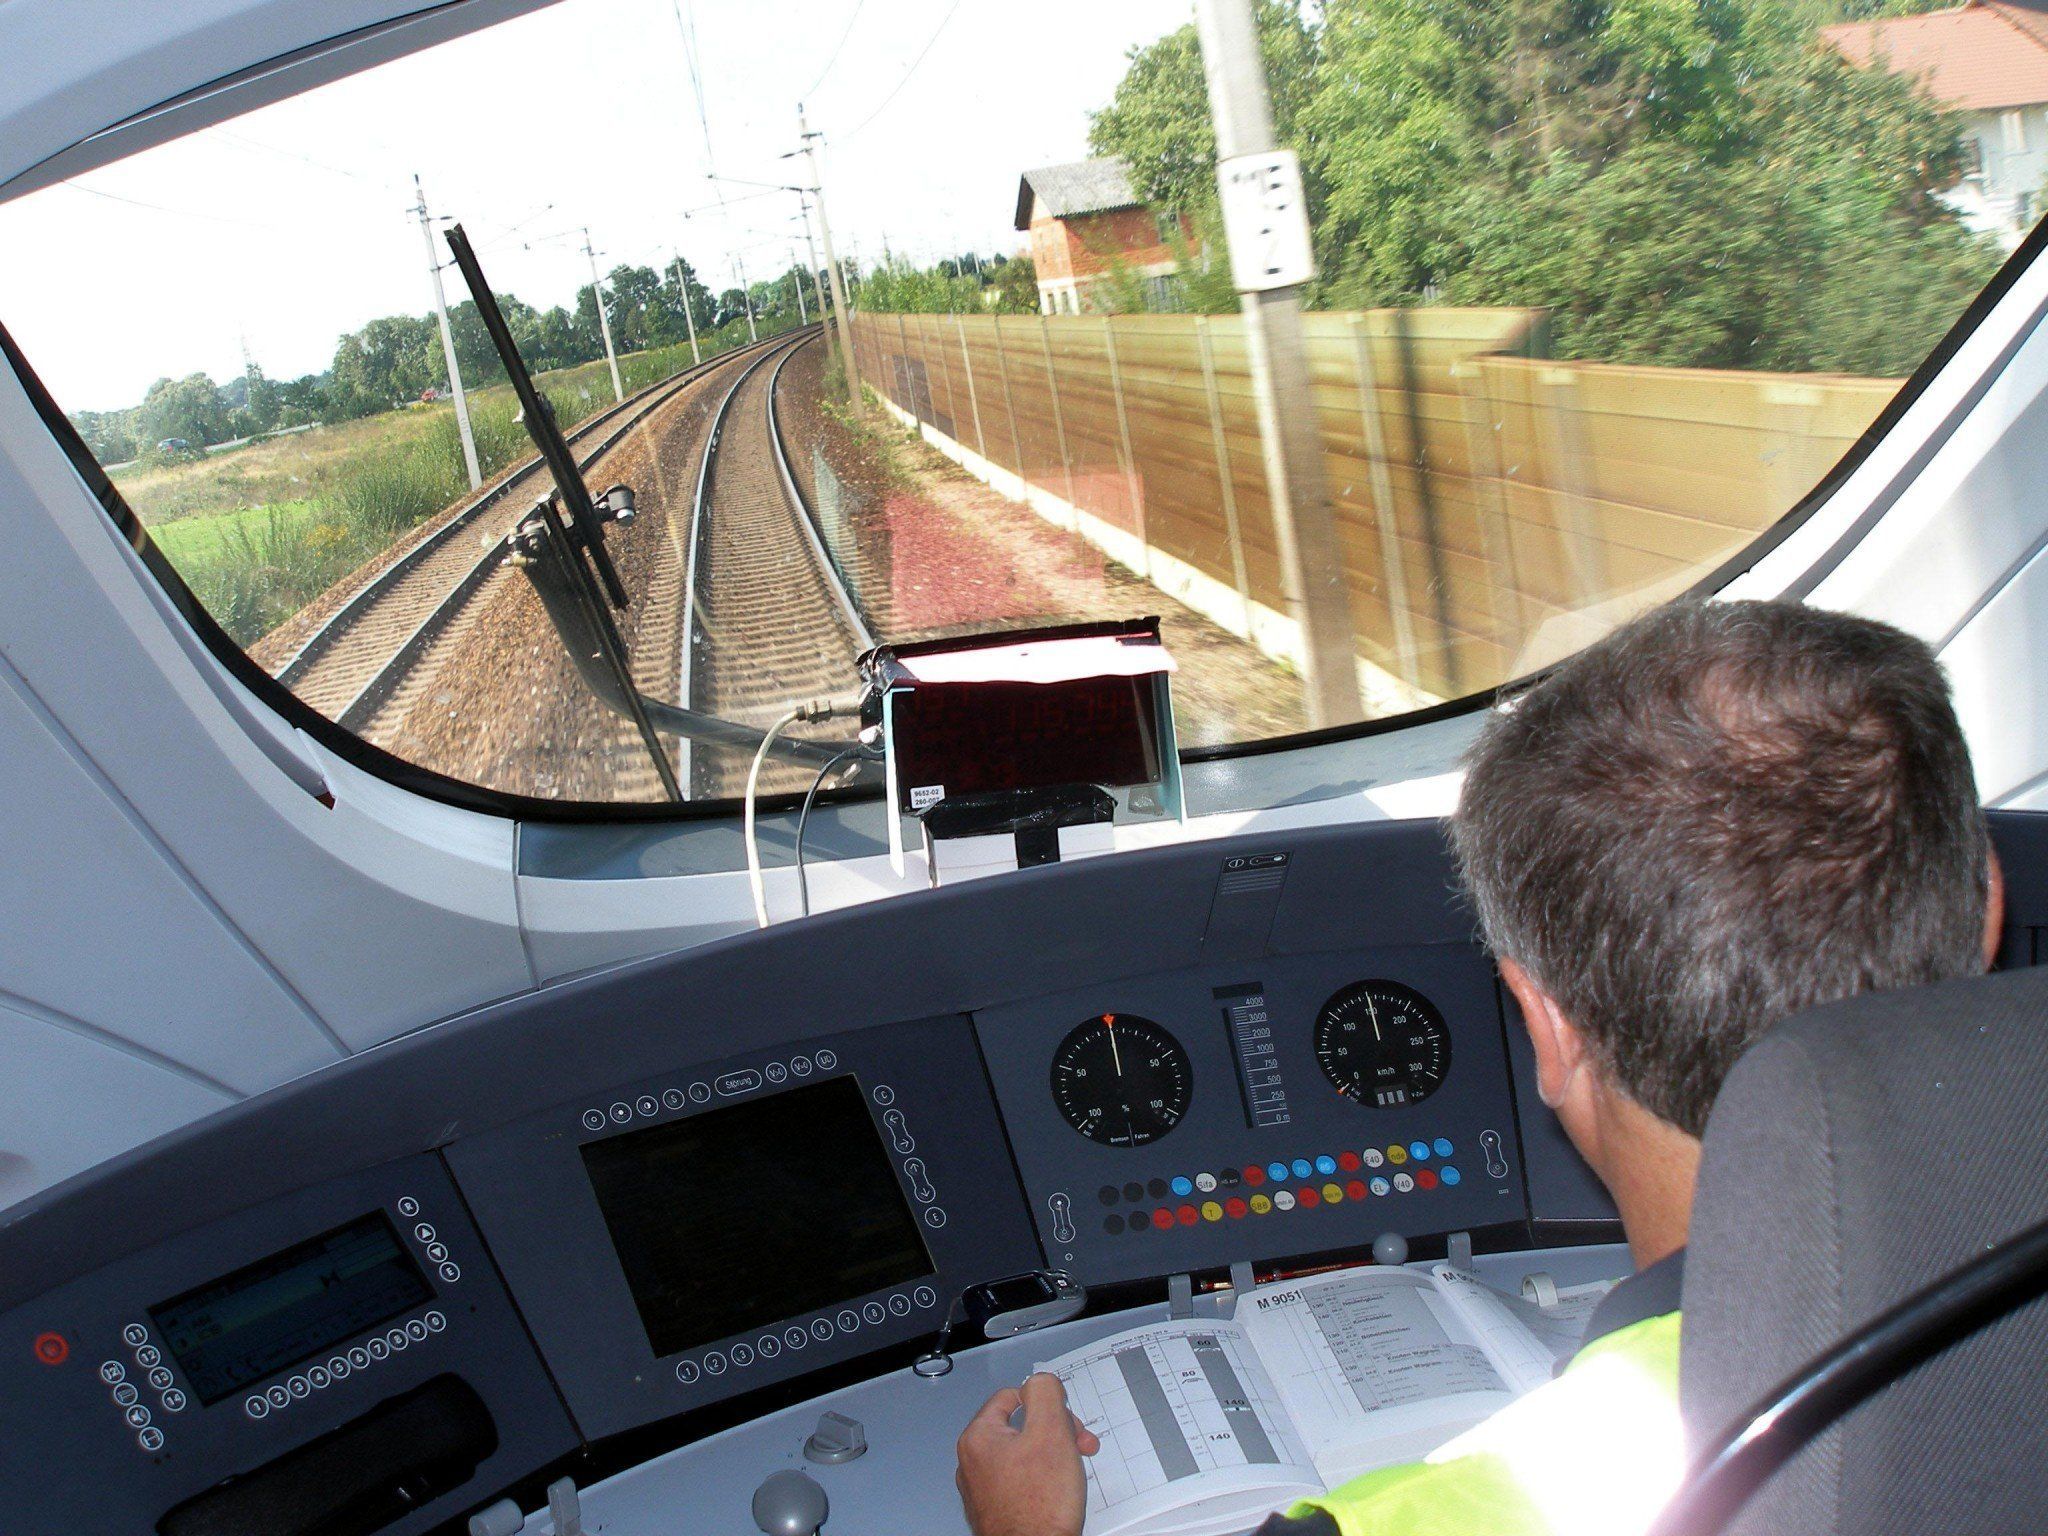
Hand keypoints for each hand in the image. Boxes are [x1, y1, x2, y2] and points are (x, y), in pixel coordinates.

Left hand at [956, 1371, 1101, 1535]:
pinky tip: (1057, 1492)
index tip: (1063, 1416)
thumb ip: (1045, 1394)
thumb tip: (1040, 1380)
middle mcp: (973, 1462)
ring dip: (1052, 1456)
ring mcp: (983, 1488)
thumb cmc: (1038, 1507)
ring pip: (1023, 1454)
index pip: (1012, 1396)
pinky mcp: (997, 1508)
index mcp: (979, 1437)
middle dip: (1055, 1432)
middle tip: (1076, 1445)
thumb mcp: (1051, 1432)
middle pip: (1019, 1427)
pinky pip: (1021, 1481)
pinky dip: (1042, 1481)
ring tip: (1070, 1472)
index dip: (1045, 1403)